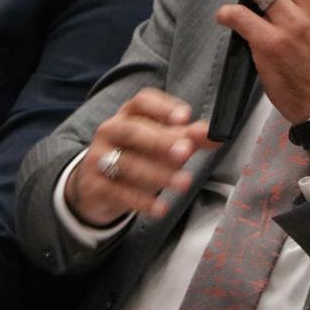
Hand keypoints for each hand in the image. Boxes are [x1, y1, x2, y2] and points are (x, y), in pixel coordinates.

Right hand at [65, 88, 217, 225]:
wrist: (95, 186)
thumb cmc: (136, 156)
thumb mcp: (161, 144)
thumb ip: (187, 137)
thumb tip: (215, 134)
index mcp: (128, 114)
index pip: (142, 102)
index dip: (163, 107)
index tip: (185, 117)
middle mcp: (110, 131)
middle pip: (132, 130)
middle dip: (160, 141)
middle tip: (186, 152)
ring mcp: (98, 157)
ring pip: (127, 163)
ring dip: (157, 173)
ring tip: (183, 183)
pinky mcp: (94, 185)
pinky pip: (118, 192)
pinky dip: (142, 201)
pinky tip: (161, 208)